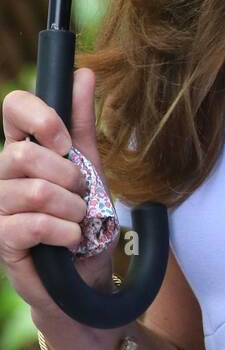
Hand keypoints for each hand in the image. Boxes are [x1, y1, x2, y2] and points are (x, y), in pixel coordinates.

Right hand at [0, 69, 115, 318]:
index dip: (40, 116)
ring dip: (71, 208)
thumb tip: (83, 73)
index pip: (12, 107)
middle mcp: (2, 173)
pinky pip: (34, 223)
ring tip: (78, 221)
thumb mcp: (90, 166)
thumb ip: (82, 123)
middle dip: (67, 176)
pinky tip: (70, 239)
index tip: (65, 142)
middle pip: (24, 153)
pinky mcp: (0, 239)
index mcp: (22, 148)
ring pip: (34, 191)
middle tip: (80, 196)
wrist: (87, 276)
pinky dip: (65, 231)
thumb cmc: (84, 219)